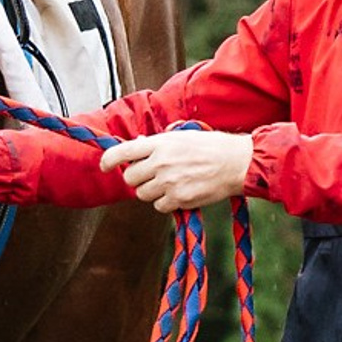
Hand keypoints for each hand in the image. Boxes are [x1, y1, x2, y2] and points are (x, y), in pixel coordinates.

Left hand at [100, 129, 255, 211]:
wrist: (237, 162)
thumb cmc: (212, 146)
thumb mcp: (183, 135)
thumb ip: (158, 142)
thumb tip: (137, 146)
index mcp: (160, 143)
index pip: (123, 152)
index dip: (108, 160)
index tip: (104, 166)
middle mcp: (161, 162)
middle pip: (130, 178)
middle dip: (137, 178)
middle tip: (152, 175)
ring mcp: (169, 182)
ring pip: (143, 194)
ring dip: (152, 191)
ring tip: (170, 183)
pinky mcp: (179, 199)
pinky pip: (159, 206)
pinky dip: (166, 202)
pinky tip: (180, 192)